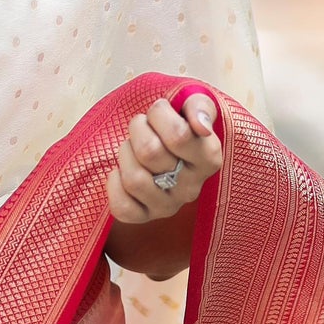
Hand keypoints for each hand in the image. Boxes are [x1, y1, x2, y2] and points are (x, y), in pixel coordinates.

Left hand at [105, 93, 221, 270]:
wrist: (165, 148)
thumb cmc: (178, 125)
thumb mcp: (193, 107)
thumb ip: (200, 106)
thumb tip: (200, 126)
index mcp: (209, 159)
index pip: (178, 135)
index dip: (159, 114)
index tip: (159, 110)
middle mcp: (191, 187)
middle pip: (150, 153)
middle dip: (137, 129)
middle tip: (141, 126)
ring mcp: (168, 206)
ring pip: (134, 179)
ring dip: (124, 153)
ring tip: (131, 147)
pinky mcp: (145, 217)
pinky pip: (122, 208)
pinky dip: (114, 184)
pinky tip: (121, 171)